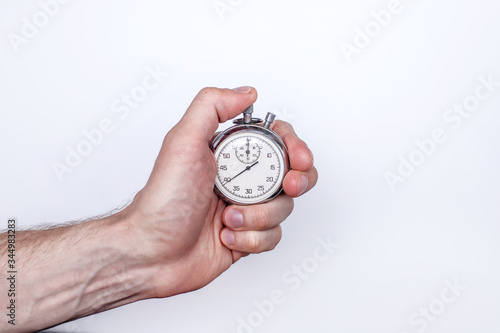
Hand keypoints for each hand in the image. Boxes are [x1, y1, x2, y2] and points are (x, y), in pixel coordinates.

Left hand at [124, 87, 317, 298]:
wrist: (152, 253)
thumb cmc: (163, 200)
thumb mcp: (183, 141)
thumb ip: (212, 106)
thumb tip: (246, 93)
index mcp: (229, 154)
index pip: (276, 140)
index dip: (295, 147)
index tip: (298, 159)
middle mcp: (240, 179)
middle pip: (291, 173)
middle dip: (296, 182)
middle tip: (287, 187)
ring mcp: (245, 209)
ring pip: (284, 209)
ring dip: (258, 216)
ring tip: (228, 218)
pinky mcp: (247, 237)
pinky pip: (273, 237)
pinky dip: (252, 239)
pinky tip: (226, 236)